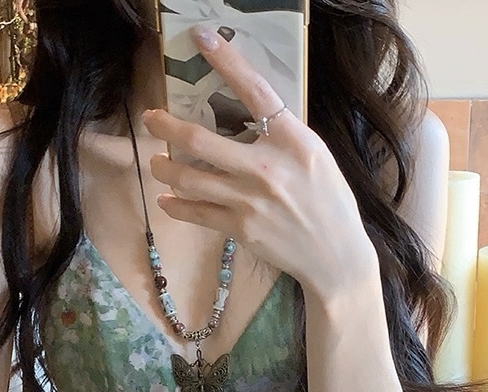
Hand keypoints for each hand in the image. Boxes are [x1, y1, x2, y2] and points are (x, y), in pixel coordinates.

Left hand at [143, 27, 378, 305]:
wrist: (336, 256)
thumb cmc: (329, 202)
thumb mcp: (315, 156)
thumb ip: (282, 137)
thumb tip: (247, 118)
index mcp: (292, 140)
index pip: (254, 90)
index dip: (226, 61)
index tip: (202, 39)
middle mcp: (267, 167)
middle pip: (200, 140)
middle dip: (166, 127)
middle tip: (151, 119)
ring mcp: (250, 200)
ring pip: (189, 178)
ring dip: (165, 167)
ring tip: (158, 162)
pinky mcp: (240, 228)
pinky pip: (196, 213)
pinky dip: (176, 205)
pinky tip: (167, 199)